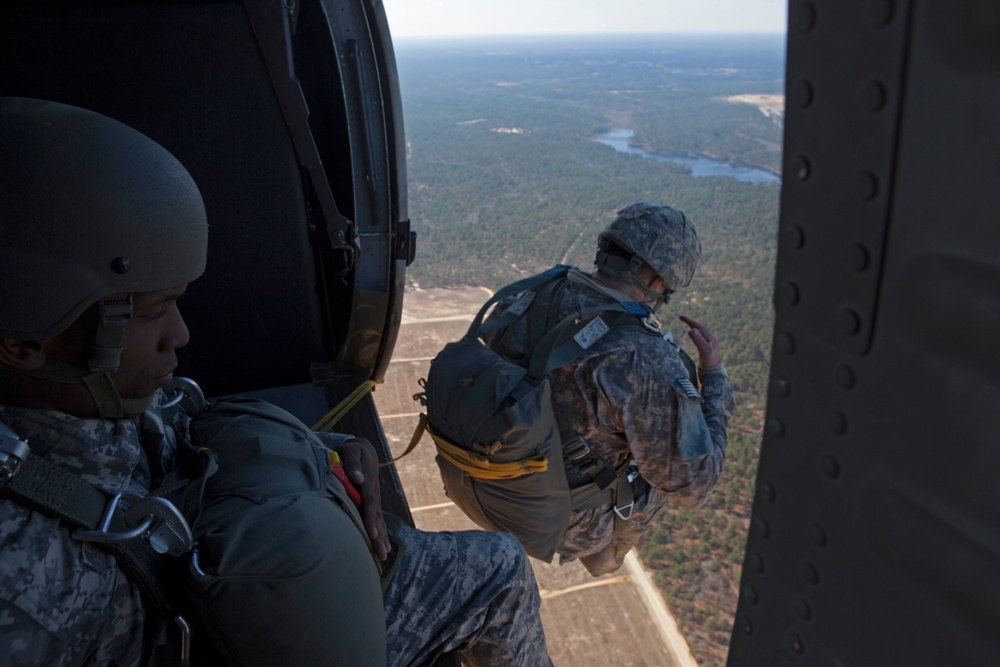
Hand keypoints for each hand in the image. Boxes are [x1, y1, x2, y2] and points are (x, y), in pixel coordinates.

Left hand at [335, 438, 390, 560]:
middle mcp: (373, 494)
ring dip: (382, 538)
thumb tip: (358, 478)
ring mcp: (375, 499)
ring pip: (380, 521)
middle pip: (377, 517)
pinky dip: (382, 534)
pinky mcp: (373, 504)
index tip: (372, 533)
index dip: (371, 518)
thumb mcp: (351, 451)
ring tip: (383, 556)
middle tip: (380, 553)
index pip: (369, 503)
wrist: (363, 450)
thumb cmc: (352, 451)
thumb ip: (352, 463)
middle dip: (379, 536)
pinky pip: (379, 520)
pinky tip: (384, 547)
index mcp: (367, 483)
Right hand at [678, 315, 721, 367]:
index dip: (690, 321)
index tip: (680, 317)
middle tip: (681, 317)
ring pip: (699, 332)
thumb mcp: (705, 351)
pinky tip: (690, 333)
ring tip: (685, 322)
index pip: (699, 326)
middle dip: (691, 321)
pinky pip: (698, 337)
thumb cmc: (710, 364)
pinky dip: (693, 333)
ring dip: (692, 326)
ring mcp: (708, 344)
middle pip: (700, 327)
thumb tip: (691, 329)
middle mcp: (710, 340)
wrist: (714, 374)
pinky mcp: (704, 348)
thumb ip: (699, 341)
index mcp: (711, 339)